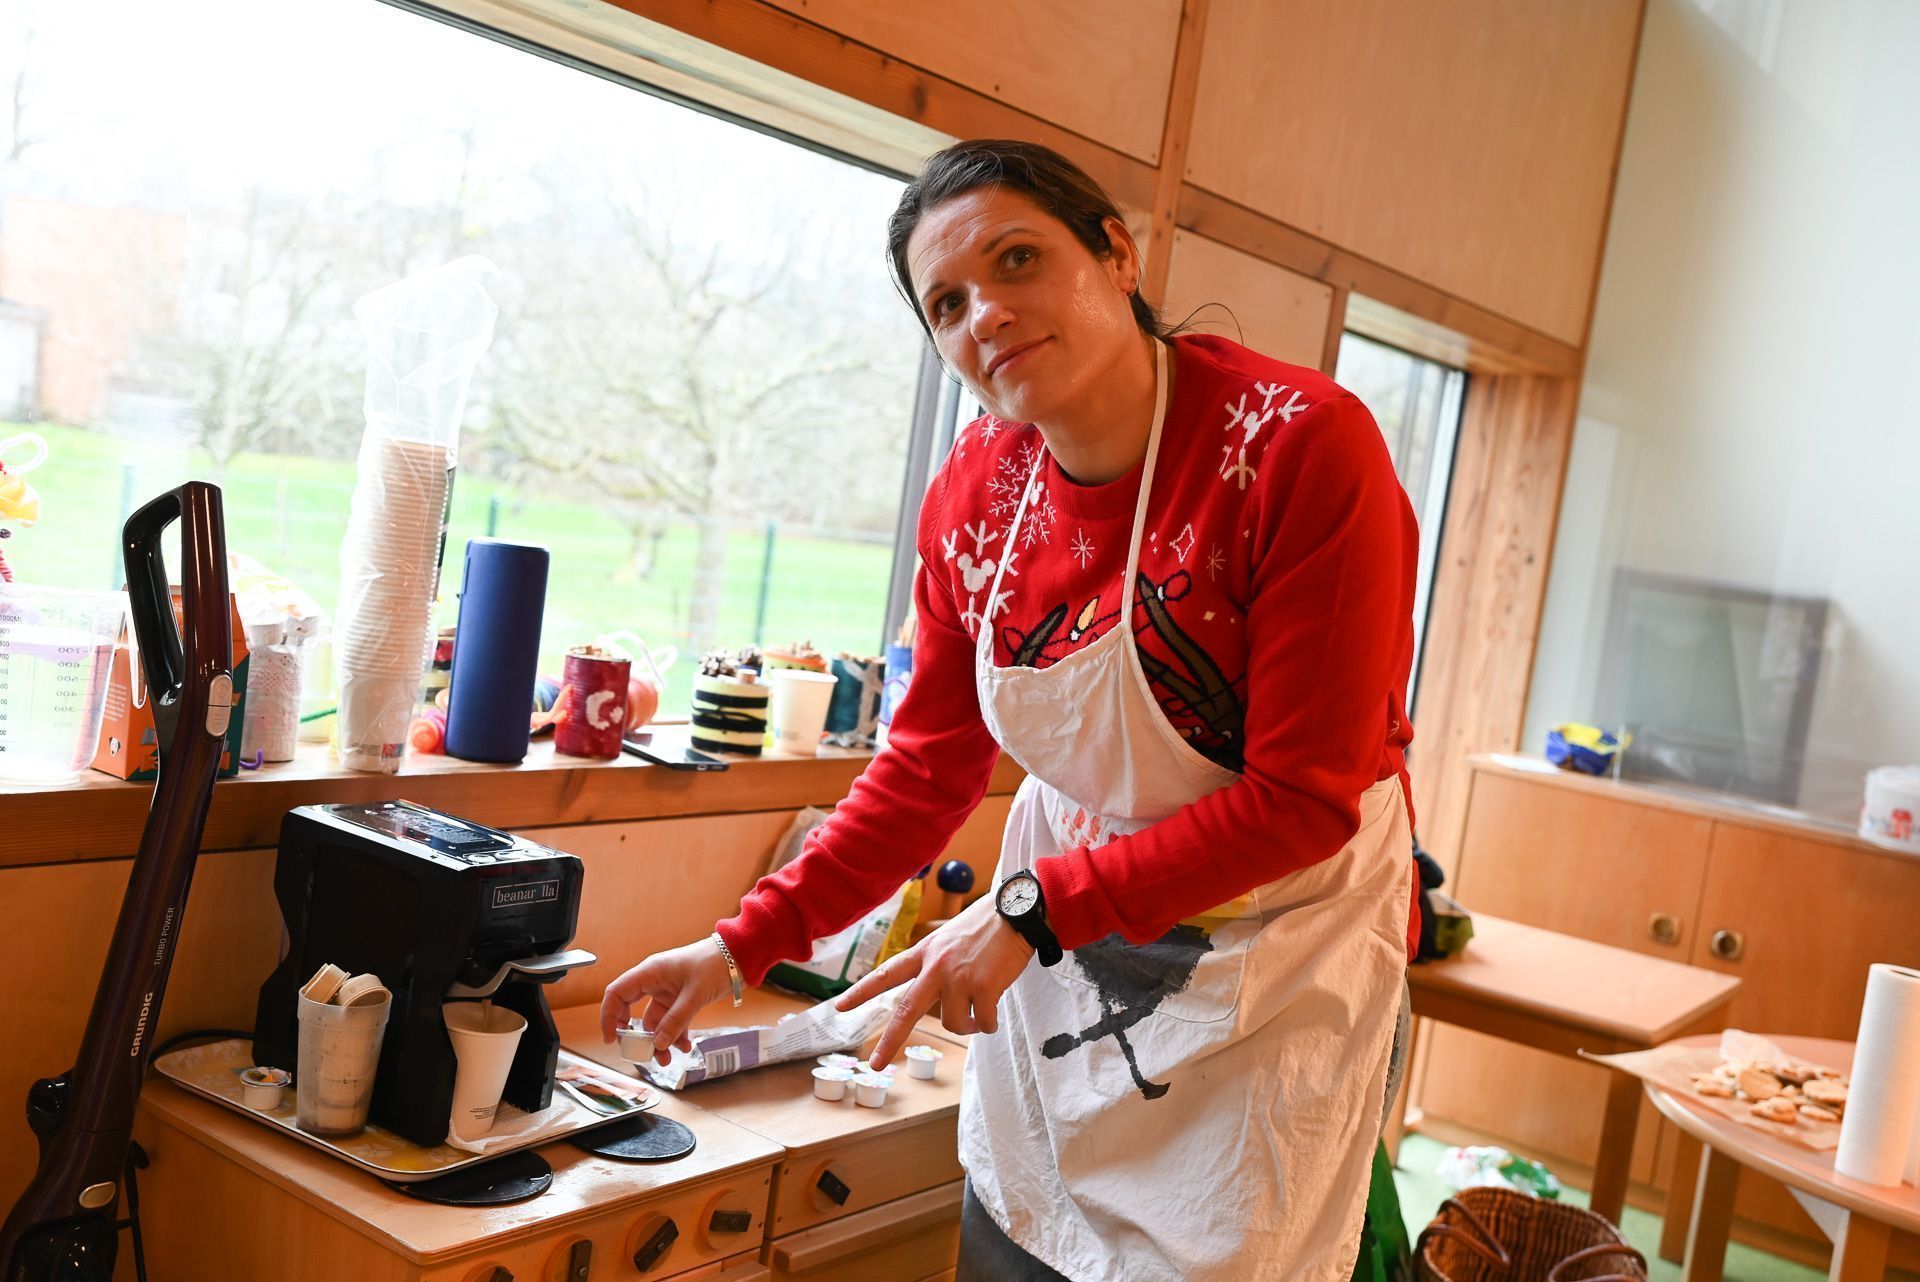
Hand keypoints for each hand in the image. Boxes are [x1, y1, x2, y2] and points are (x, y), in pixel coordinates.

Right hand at [600, 937, 733, 1065]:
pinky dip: (675, 1034)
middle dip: (636, 1035)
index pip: (617, 993)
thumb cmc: (715, 963)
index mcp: (650, 972)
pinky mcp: (681, 999)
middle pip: (631, 1010)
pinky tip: (685, 1046)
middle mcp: (655, 982)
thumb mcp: (694, 994)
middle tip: (641, 1053)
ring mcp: (668, 991)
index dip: (609, 1016)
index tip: (612, 1039)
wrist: (739, 956)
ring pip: (655, 1021)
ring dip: (659, 1040)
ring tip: (668, 1058)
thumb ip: (676, 1020)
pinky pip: (671, 1020)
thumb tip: (658, 1044)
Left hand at [833, 893, 1033, 1069]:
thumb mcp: (949, 937)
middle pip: (907, 1011)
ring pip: (953, 1024)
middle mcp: (936, 967)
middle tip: (875, 1064)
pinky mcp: (984, 988)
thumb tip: (939, 999)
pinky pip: (982, 1023)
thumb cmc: (986, 925)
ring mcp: (959, 978)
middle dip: (889, 1041)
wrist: (1017, 912)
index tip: (839, 1008)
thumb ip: (936, 963)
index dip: (861, 992)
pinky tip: (993, 1015)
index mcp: (925, 953)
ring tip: (977, 1015)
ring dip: (966, 1026)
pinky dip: (988, 1025)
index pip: (886, 974)